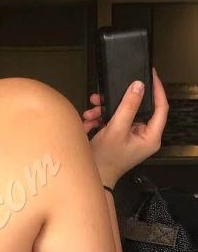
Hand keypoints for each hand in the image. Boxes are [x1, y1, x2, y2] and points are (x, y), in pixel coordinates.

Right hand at [82, 67, 168, 185]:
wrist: (93, 177)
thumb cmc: (105, 161)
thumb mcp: (116, 130)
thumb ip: (128, 106)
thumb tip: (138, 87)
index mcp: (151, 136)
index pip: (161, 107)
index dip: (157, 89)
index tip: (151, 75)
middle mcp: (144, 135)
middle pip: (136, 108)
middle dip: (117, 102)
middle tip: (103, 97)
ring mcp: (132, 135)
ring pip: (122, 112)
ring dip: (104, 111)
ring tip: (91, 113)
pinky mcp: (122, 136)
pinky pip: (114, 119)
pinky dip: (101, 119)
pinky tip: (90, 122)